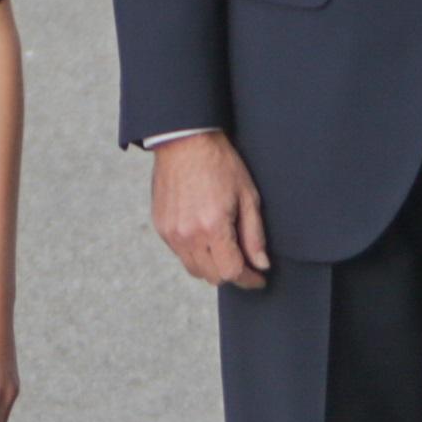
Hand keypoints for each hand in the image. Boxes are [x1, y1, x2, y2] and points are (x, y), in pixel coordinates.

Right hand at [152, 132, 269, 289]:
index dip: (249, 280)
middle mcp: (188, 235)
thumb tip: (260, 264)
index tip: (258, 279)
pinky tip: (207, 238)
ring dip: (213, 266)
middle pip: (213, 276)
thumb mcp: (248, 196)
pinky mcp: (161, 228)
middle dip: (232, 274)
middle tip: (246, 263)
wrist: (184, 142)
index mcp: (212, 227)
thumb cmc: (220, 164)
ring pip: (194, 269)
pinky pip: (180, 254)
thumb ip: (254, 235)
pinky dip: (196, 254)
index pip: (232, 272)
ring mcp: (171, 233)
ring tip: (226, 250)